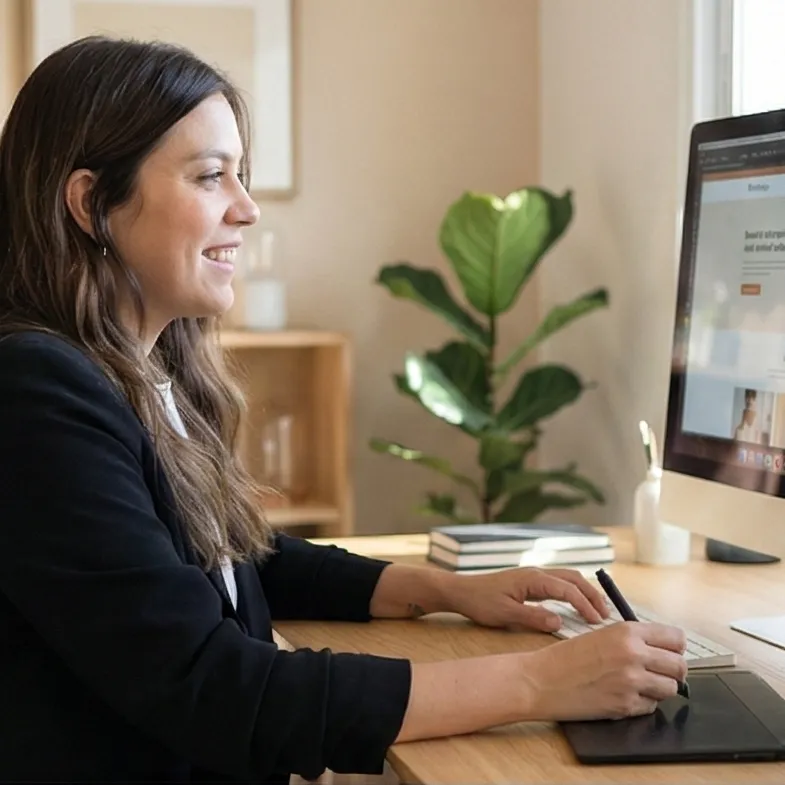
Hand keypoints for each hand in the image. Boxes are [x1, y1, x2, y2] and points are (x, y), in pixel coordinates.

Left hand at [446, 567, 609, 630]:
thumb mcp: (505, 614)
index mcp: (532, 578)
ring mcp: (534, 575)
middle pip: (573, 578)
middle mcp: (536, 572)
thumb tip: (560, 621)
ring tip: (598, 610)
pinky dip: (573, 591)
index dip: (585, 605)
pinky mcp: (530, 582)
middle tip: (606, 615)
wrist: (461, 591)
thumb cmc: (480, 602)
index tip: (597, 622)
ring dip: (585, 592)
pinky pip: (559, 583)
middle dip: (592, 595)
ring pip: (567, 578)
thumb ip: (533, 618)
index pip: (567, 589)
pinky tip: (577, 604)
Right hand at [523, 621, 687, 720]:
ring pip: (670, 688)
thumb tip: (662, 652)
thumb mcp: (601, 635)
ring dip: (659, 689)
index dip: (675, 648)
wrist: (541, 680)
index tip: (669, 653)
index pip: (676, 638)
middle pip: (680, 666)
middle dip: (672, 672)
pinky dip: (642, 703)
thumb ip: (632, 640)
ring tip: (638, 685)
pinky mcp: (625, 705)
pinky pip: (651, 706)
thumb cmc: (566, 657)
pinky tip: (622, 695)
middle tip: (658, 673)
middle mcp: (633, 653)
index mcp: (627, 631)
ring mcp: (631, 681)